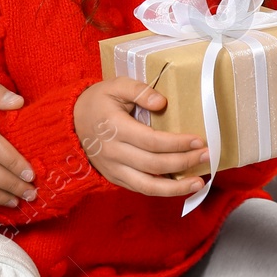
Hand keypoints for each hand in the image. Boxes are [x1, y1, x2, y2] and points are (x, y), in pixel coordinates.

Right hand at [73, 77, 211, 197]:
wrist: (70, 124)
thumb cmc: (97, 102)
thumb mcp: (114, 85)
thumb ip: (138, 90)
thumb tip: (162, 102)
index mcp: (115, 128)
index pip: (152, 141)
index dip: (177, 143)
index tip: (198, 140)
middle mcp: (114, 153)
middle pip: (154, 164)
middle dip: (183, 162)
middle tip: (207, 155)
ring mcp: (114, 169)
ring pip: (148, 186)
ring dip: (176, 187)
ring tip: (200, 183)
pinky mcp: (115, 178)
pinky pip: (141, 189)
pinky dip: (162, 191)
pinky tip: (180, 186)